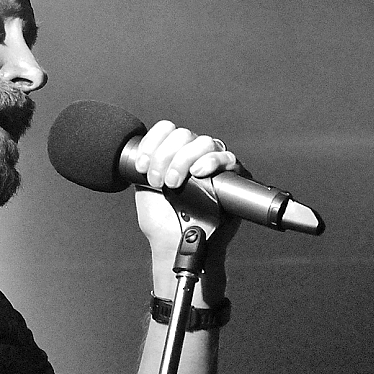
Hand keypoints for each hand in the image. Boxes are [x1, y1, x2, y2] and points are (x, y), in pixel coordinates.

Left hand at [132, 121, 241, 300]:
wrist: (175, 244)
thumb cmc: (162, 221)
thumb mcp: (142, 188)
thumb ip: (144, 165)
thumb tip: (144, 151)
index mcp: (172, 153)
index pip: (166, 129)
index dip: (152, 143)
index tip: (142, 166)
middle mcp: (193, 154)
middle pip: (183, 134)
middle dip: (165, 156)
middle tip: (158, 181)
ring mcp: (212, 163)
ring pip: (203, 142)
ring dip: (183, 160)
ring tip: (174, 184)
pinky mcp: (231, 176)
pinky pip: (226, 157)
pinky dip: (211, 161)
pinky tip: (198, 173)